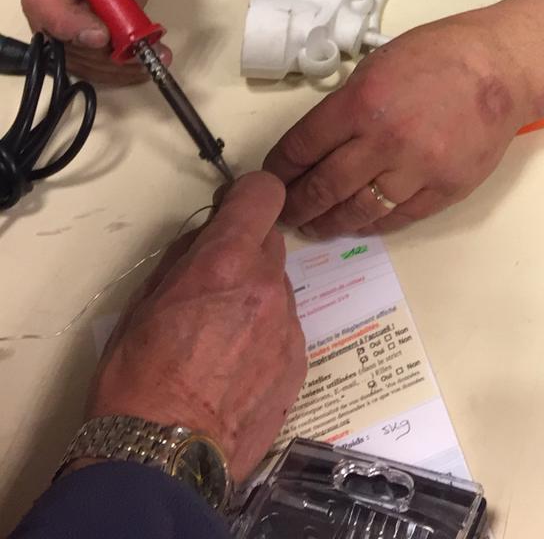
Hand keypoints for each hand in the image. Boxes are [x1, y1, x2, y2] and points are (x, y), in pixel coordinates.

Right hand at [18, 0, 171, 83]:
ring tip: (152, 56)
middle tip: (139, 53)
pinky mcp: (77, 33)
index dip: (68, 23)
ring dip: (113, 64)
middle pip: (58, 36)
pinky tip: (145, 60)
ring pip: (76, 55)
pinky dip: (117, 66)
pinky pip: (89, 59)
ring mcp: (60, 17)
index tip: (102, 35)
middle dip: (98, 52)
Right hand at [88, 172, 306, 481]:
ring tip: (219, 340)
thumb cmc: (138, 380)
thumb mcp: (143, 302)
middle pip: (269, 243)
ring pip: (278, 289)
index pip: (263, 193)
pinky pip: (285, 331)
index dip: (248, 195)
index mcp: (226, 262)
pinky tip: (235, 368)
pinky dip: (266, 337)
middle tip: (213, 285)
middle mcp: (267, 286)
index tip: (231, 209)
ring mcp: (288, 326)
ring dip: (256, 299)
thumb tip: (204, 238)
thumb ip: (184, 258)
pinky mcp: (298, 363)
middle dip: (244, 253)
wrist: (161, 458)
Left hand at [264, 14, 536, 237]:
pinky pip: (398, 217)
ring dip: (330, 222)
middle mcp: (385, 141)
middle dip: (298, 204)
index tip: (271, 178)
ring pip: (358, 211)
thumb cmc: (444, 53)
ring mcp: (417, 170)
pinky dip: (373, 223)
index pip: (302, 146)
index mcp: (362, 102)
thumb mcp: (380, 62)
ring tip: (315, 225)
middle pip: (324, 186)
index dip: (280, 168)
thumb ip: (349, 103)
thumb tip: (320, 139)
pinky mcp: (444, 190)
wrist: (504, 68)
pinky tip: (359, 222)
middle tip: (284, 214)